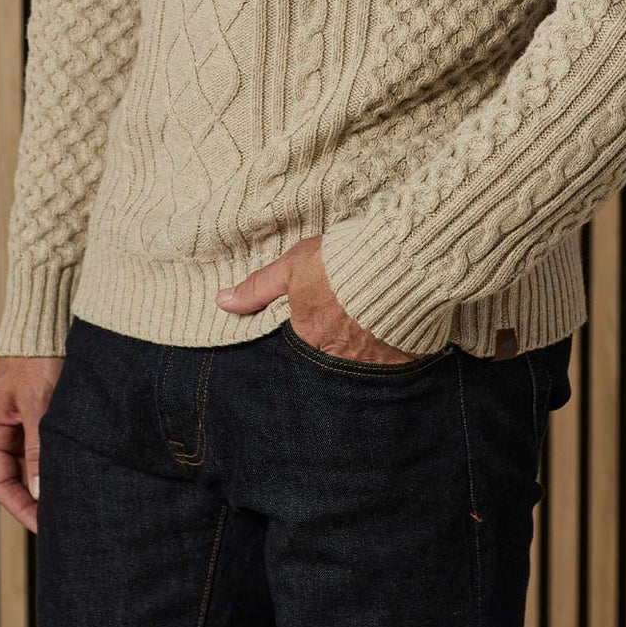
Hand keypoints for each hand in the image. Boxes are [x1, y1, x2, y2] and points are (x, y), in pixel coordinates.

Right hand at [0, 355, 62, 532]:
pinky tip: (76, 470)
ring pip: (32, 460)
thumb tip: (40, 493)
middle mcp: (2, 424)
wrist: (47, 316)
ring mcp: (20, 416)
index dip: (19, 506)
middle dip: (36, 498)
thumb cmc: (38, 355)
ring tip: (73, 499)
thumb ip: (38, 448)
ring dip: (48, 478)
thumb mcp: (38, 403)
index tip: (44, 525)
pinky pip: (44, 443)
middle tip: (62, 520)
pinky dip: (56, 458)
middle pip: (15, 474)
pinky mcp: (39, 407)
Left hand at [214, 234, 421, 363]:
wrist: (402, 263)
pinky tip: (393, 335)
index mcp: (309, 336)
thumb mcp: (295, 265)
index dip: (309, 332)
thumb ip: (259, 287)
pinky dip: (391, 353)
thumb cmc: (343, 261)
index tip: (317, 321)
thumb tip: (222, 302)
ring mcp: (371, 364)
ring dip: (362, 351)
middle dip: (335, 346)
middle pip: (329, 360)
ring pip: (359, 365)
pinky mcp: (403, 361)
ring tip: (368, 330)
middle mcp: (337, 357)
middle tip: (344, 327)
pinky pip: (392, 365)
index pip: (300, 345)